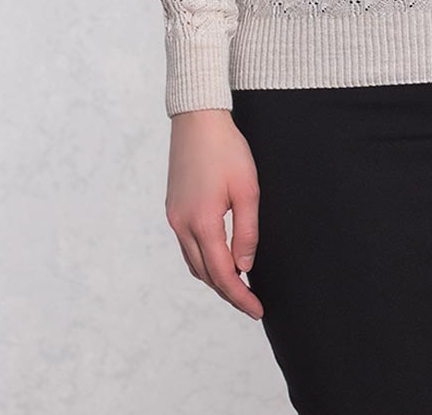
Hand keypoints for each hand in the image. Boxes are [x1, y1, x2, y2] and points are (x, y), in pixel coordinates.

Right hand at [165, 108, 263, 320]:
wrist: (198, 120)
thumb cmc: (227, 150)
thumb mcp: (248, 189)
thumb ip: (246, 232)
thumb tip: (245, 267)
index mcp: (202, 222)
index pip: (223, 274)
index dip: (241, 297)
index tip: (258, 310)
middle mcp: (182, 225)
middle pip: (205, 274)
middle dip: (228, 292)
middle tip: (252, 303)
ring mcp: (174, 217)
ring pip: (193, 263)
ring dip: (214, 278)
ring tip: (239, 285)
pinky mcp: (172, 209)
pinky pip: (186, 247)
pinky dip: (203, 260)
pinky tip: (219, 259)